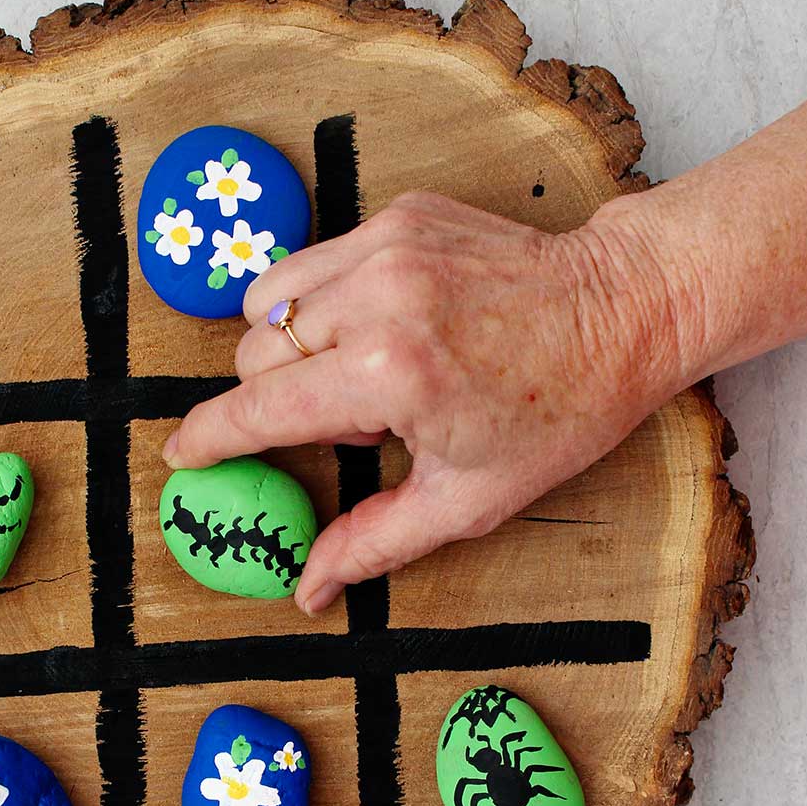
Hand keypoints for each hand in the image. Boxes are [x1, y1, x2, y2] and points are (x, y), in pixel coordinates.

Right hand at [161, 191, 682, 612]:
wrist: (623, 307)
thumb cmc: (558, 412)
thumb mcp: (466, 500)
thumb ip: (371, 542)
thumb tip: (307, 591)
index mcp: (390, 375)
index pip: (258, 408)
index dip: (210, 439)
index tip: (183, 456)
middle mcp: (375, 298)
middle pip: (255, 354)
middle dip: (278, 397)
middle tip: (356, 420)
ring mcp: (385, 245)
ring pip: (271, 300)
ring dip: (293, 344)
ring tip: (366, 368)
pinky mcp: (399, 214)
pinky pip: (315, 262)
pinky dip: (327, 300)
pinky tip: (390, 323)